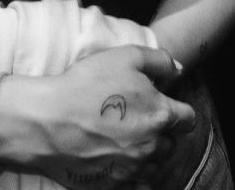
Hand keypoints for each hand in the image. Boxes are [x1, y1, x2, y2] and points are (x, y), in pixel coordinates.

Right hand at [0, 46, 195, 186]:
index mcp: (160, 115)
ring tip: (128, 144)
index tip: (165, 108)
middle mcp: (151, 146)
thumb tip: (177, 69)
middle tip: (139, 123)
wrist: (45, 121)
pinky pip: (136, 187)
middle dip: (161, 135)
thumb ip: (158, 61)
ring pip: (155, 168)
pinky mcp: (113, 186)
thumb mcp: (124, 57)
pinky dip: (133, 178)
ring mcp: (132, 169)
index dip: (178, 112)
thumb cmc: (84, 85)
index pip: (188, 119)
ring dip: (148, 157)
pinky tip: (120, 164)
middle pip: (171, 145)